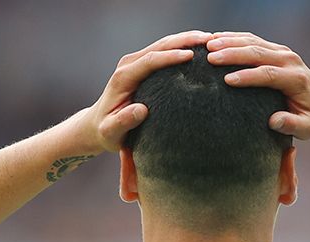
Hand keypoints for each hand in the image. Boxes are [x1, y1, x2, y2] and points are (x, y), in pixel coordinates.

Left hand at [76, 30, 211, 153]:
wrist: (98, 126)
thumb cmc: (107, 132)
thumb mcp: (111, 133)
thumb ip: (123, 122)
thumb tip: (141, 110)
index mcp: (123, 77)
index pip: (150, 61)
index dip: (171, 56)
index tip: (191, 56)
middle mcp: (129, 65)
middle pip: (160, 46)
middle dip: (185, 40)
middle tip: (211, 40)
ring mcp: (136, 63)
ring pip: (164, 44)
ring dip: (187, 39)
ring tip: (212, 40)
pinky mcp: (142, 65)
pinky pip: (165, 51)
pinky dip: (183, 46)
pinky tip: (201, 48)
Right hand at [205, 32, 309, 139]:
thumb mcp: (307, 128)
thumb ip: (292, 125)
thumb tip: (273, 121)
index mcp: (296, 79)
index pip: (269, 74)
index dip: (248, 76)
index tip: (227, 80)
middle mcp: (290, 61)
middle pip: (259, 53)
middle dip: (233, 54)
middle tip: (210, 58)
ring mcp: (282, 52)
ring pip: (253, 42)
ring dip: (230, 42)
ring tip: (208, 45)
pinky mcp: (275, 49)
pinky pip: (253, 39)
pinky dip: (234, 38)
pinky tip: (216, 40)